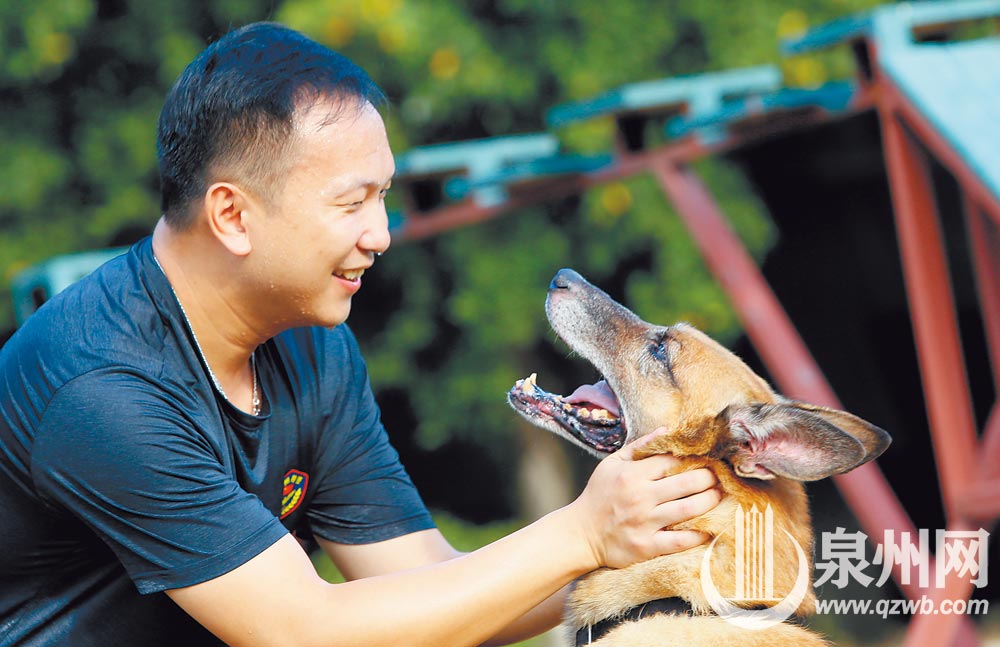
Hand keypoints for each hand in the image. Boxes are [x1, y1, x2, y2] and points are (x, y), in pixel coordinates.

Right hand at [567, 428, 720, 569]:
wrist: (581, 534)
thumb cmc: (599, 495)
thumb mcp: (612, 464)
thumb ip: (640, 447)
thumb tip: (667, 431)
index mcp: (632, 474)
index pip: (672, 460)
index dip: (694, 457)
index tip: (708, 458)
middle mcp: (640, 497)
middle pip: (687, 482)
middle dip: (709, 478)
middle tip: (720, 477)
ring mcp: (644, 523)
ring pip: (688, 509)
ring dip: (710, 501)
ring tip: (720, 496)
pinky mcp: (647, 547)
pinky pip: (680, 541)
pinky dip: (699, 535)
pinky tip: (711, 529)